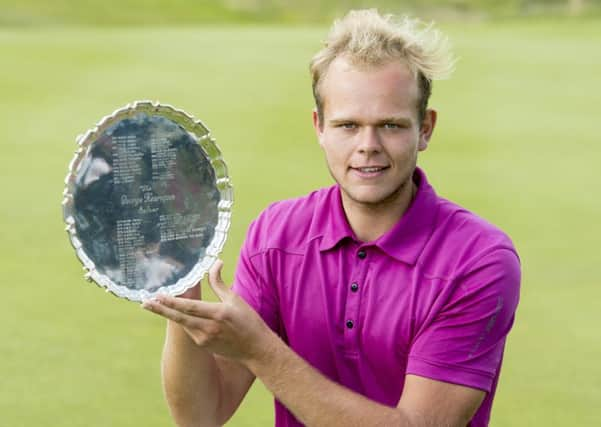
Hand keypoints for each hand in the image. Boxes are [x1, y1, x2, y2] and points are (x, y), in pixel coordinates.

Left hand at [142, 260, 272, 364]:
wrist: (255, 348)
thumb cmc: (248, 321)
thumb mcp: (235, 299)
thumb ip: (219, 283)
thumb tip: (215, 263)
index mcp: (218, 314)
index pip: (190, 307)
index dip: (172, 302)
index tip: (158, 296)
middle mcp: (209, 328)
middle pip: (179, 318)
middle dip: (160, 310)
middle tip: (144, 303)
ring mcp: (205, 339)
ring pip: (183, 323)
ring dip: (171, 314)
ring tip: (155, 305)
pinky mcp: (203, 345)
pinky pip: (190, 330)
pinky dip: (184, 321)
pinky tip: (180, 315)